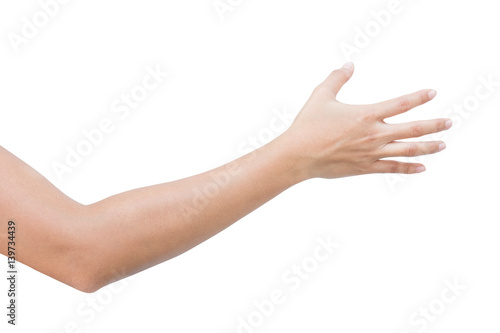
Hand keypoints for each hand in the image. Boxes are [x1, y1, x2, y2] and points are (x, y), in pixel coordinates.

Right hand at [279, 62, 451, 179]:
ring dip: (428, 147)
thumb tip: (348, 65)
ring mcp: (372, 153)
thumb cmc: (307, 126)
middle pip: (414, 129)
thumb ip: (337, 78)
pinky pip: (393, 168)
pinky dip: (409, 168)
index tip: (432, 93)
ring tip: (442, 145)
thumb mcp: (321, 96)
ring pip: (407, 150)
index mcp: (366, 114)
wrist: (298, 155)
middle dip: (435, 125)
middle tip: (449, 122)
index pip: (401, 104)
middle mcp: (374, 134)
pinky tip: (422, 167)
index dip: (419, 97)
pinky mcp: (365, 168)